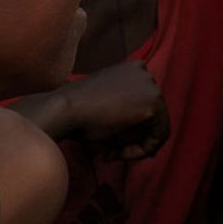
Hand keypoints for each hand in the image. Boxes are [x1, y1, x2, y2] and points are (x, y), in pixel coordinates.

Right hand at [24, 62, 170, 160]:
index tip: (110, 145)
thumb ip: (126, 118)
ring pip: (157, 127)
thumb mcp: (106, 108)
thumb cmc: (76, 112)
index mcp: (132, 69)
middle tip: (110, 153)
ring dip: (134, 147)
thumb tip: (151, 146)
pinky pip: (158, 137)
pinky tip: (118, 153)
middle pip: (152, 116)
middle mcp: (145, 73)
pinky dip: (141, 151)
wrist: (64, 110)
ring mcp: (152, 87)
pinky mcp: (153, 105)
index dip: (129, 129)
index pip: (143, 105)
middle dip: (132, 139)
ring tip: (110, 154)